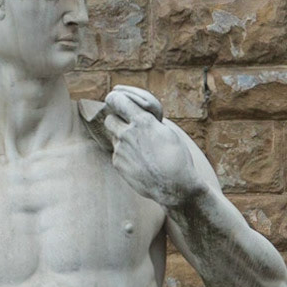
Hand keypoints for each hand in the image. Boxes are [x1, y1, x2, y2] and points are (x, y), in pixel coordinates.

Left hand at [103, 89, 205, 209]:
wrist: (174, 186)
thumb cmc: (176, 157)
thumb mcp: (166, 131)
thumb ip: (148, 121)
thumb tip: (137, 116)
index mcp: (142, 121)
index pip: (116, 100)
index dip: (115, 100)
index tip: (116, 102)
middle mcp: (128, 133)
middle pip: (109, 119)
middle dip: (116, 121)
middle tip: (128, 128)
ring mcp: (121, 150)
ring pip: (114, 138)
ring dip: (121, 140)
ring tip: (139, 150)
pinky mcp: (118, 164)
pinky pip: (116, 154)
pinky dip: (124, 156)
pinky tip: (138, 163)